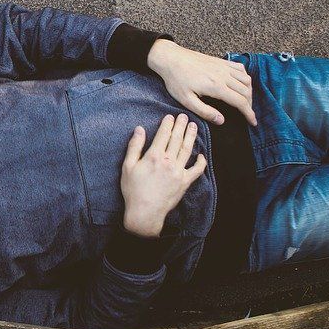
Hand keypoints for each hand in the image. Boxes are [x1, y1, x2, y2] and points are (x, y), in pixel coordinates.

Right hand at [121, 113, 206, 237]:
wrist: (145, 212)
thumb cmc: (133, 190)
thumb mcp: (127, 166)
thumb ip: (134, 146)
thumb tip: (140, 129)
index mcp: (154, 156)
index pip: (163, 135)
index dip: (167, 124)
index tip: (170, 116)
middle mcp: (169, 161)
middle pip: (176, 139)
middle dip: (180, 126)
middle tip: (184, 116)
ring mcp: (179, 172)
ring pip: (187, 150)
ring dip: (191, 137)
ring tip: (193, 126)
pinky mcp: (185, 182)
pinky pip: (196, 170)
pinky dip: (200, 162)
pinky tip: (201, 155)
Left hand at [147, 39, 257, 126]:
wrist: (170, 58)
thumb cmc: (175, 80)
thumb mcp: (186, 100)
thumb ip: (204, 111)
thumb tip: (221, 120)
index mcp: (216, 86)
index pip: (240, 101)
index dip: (249, 113)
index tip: (253, 122)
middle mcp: (223, 75)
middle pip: (246, 91)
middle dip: (250, 104)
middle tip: (247, 114)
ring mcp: (223, 66)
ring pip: (246, 79)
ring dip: (249, 91)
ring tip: (244, 101)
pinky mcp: (220, 61)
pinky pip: (240, 68)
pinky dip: (245, 76)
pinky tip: (240, 83)